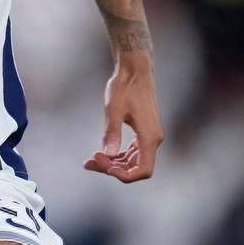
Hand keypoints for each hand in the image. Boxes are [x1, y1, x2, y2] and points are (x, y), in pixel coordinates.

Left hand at [84, 59, 163, 182]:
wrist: (134, 69)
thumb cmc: (125, 85)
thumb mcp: (114, 109)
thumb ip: (112, 133)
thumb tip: (107, 155)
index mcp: (149, 136)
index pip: (143, 170)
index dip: (125, 175)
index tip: (106, 167)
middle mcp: (153, 139)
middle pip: (135, 167)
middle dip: (113, 168)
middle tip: (90, 162)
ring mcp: (149, 135)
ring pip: (133, 161)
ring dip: (114, 163)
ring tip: (91, 159)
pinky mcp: (144, 131)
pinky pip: (132, 151)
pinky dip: (118, 155)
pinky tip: (102, 153)